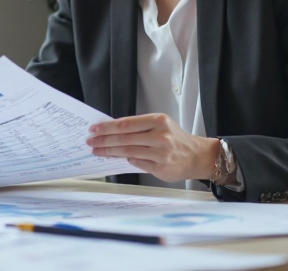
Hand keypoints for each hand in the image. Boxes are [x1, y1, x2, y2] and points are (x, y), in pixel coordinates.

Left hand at [86, 113, 217, 181]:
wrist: (196, 156)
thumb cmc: (175, 139)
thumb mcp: (160, 125)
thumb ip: (139, 128)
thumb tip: (112, 131)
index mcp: (158, 121)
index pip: (126, 124)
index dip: (107, 127)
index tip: (94, 129)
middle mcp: (160, 136)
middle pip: (124, 138)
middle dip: (104, 140)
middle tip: (90, 141)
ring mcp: (161, 153)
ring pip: (128, 152)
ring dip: (109, 151)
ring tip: (97, 151)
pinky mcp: (160, 168)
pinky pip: (136, 163)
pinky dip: (125, 160)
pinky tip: (116, 157)